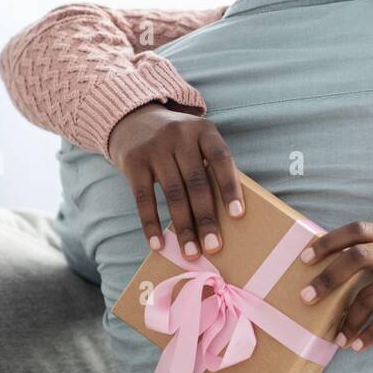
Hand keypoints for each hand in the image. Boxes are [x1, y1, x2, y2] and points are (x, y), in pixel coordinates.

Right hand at [107, 102, 243, 261]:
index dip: (231, 187)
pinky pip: (144, 198)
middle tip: (213, 247)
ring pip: (173, 194)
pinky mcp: (134, 162)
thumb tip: (225, 217)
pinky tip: (158, 243)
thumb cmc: (178, 142)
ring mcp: (155, 148)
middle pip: (197, 183)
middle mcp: (180, 136)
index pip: (221, 159)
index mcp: (204, 131)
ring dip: (183, 227)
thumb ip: (209, 167)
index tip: (238, 216)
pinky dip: (151, 223)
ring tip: (190, 253)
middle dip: (206, 218)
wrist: (134, 119)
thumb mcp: (196, 141)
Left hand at [296, 222, 372, 351]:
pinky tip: (358, 345)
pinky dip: (370, 334)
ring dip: (348, 318)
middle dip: (328, 278)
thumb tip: (339, 270)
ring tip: (337, 336)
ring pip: (371, 295)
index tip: (304, 257)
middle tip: (306, 296)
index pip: (357, 230)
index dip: (328, 241)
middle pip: (357, 257)